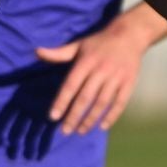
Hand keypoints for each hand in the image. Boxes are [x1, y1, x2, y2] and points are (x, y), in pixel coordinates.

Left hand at [35, 25, 153, 134]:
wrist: (129, 34)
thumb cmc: (99, 42)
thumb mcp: (78, 45)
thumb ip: (58, 53)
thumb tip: (37, 52)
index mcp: (86, 62)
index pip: (71, 85)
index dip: (61, 102)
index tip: (53, 117)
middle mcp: (101, 70)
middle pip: (85, 98)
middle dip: (74, 116)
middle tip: (65, 131)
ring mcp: (116, 77)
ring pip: (102, 103)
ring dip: (90, 119)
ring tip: (80, 131)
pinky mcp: (129, 82)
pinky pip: (120, 102)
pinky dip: (112, 116)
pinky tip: (102, 126)